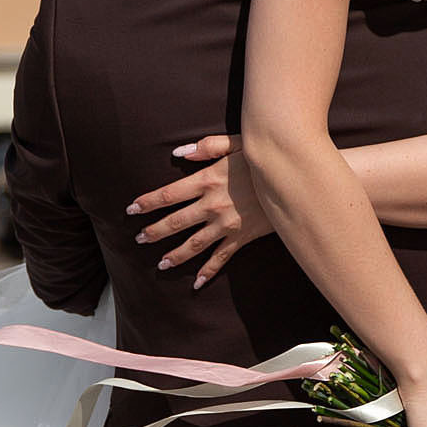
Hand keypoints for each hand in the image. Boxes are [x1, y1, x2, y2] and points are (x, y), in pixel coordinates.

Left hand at [127, 134, 272, 286]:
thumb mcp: (236, 142)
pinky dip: (208, 271)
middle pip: (175, 222)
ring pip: (193, 244)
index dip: (148, 202)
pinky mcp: (241, 237)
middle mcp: (212, 205)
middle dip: (154, 231)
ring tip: (160, 264)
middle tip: (139, 238)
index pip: (168, 194)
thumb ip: (206, 147)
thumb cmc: (264, 157)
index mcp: (207, 180)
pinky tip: (197, 283)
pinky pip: (221, 258)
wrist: (295, 179)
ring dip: (174, 255)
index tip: (131, 209)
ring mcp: (226, 224)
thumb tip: (177, 154)